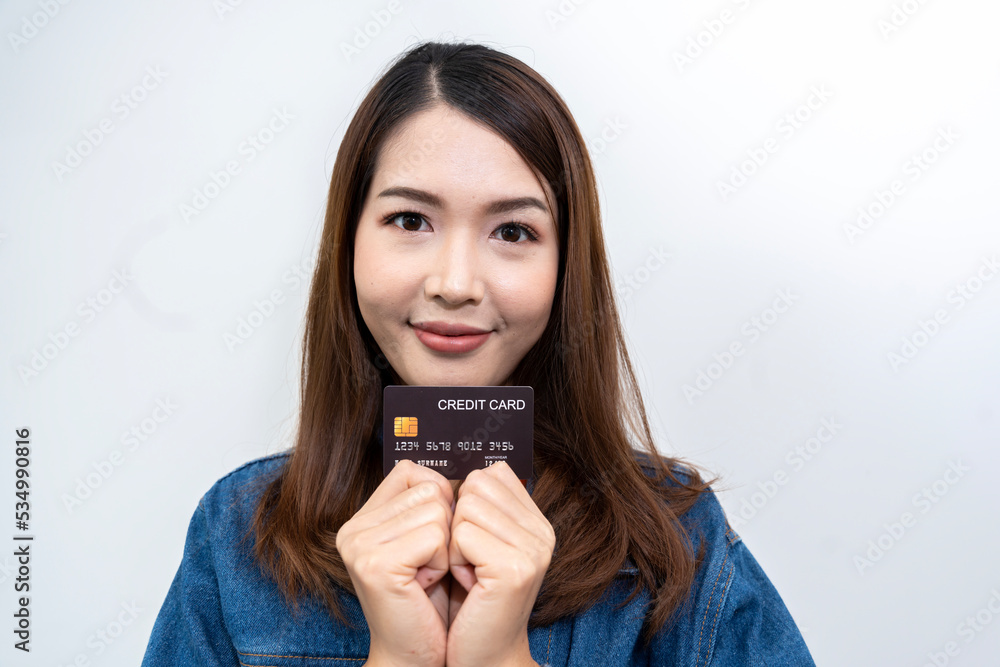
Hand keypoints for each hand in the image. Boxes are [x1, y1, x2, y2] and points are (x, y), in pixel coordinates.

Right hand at [336, 460, 454, 666]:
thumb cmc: (430, 602)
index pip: (412, 471)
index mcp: (363, 519)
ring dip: (445, 547)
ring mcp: (360, 544)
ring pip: (437, 511)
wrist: (417, 656)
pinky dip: (443, 562)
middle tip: (429, 565)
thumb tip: (469, 470)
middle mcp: (353, 528)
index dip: (439, 501)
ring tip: (427, 576)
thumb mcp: (427, 542)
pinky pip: (436, 536)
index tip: (433, 539)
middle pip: (430, 488)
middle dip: (445, 528)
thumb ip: (430, 502)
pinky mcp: (376, 563)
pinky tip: (425, 584)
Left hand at [445, 462, 553, 666]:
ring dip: (453, 543)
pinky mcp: (514, 568)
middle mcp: (543, 532)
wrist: (483, 658)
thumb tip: (465, 468)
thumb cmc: (471, 603)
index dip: (467, 505)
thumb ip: (483, 506)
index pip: (491, 473)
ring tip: (468, 573)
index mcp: (537, 522)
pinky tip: (468, 584)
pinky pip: (461, 535)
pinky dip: (452, 560)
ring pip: (465, 507)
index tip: (472, 543)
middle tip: (468, 560)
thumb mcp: (480, 545)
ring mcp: (533, 549)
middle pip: (475, 484)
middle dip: (458, 522)